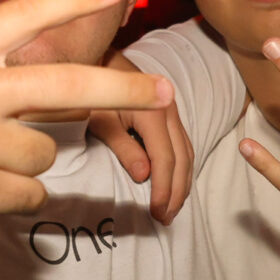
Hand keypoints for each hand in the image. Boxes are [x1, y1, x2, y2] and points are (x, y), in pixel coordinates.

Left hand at [89, 54, 192, 223]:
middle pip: (182, 159)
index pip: (165, 159)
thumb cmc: (92, 91)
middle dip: (176, 191)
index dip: (164, 189)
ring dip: (182, 182)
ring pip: (187, 153)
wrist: (99, 62)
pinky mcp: (170, 115)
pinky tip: (175, 184)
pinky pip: (183, 145)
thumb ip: (123, 148)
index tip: (158, 212)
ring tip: (172, 208)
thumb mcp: (101, 121)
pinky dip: (181, 168)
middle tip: (166, 217)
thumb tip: (143, 176)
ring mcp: (172, 112)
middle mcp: (169, 111)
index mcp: (152, 112)